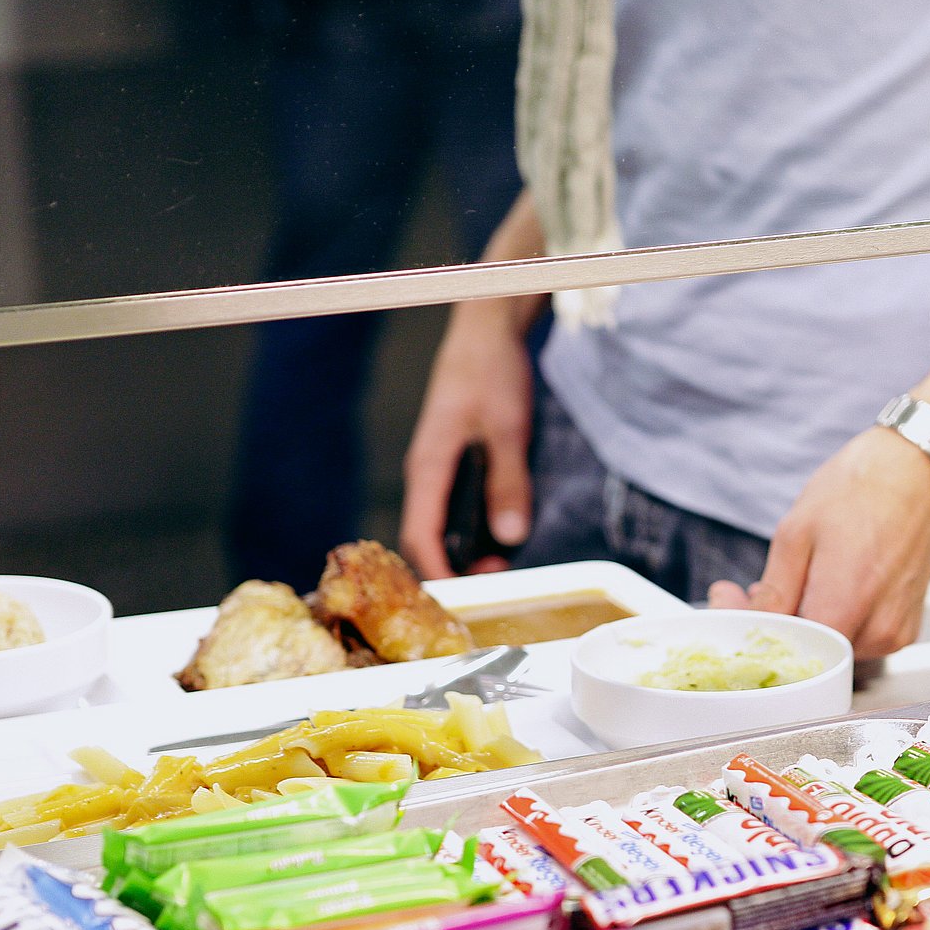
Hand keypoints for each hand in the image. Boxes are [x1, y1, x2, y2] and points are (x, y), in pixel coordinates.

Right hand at [399, 309, 535, 578]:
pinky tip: (500, 532)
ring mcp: (437, 465)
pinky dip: (471, 527)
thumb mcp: (508, 428)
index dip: (439, 573)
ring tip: (502, 564)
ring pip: (441, 522)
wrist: (487, 330)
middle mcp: (425, 471)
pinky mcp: (452, 458)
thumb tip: (509, 537)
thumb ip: (509, 482)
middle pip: (427, 536)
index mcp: (428, 466)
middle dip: (455, 567)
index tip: (465, 599)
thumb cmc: (491, 371)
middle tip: (498, 582)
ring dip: (465, 548)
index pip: (420, 536)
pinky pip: (453, 505)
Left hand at [709, 428, 929, 658]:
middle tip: (760, 592)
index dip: (755, 634)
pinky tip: (829, 588)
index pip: (787, 655)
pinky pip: (858, 641)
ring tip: (799, 582)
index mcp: (846, 606)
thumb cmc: (859, 490)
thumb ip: (773, 592)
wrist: (913, 471)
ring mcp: (896, 634)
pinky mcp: (905, 629)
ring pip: (834, 651)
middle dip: (778, 629)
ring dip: (807, 625)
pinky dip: (836, 622)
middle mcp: (878, 631)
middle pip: (811, 656)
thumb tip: (745, 620)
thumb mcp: (797, 533)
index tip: (735, 607)